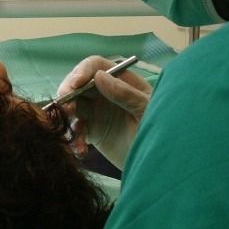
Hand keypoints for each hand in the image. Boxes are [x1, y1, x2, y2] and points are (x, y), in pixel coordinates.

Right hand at [57, 55, 151, 169]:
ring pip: (73, 106)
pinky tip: (81, 149)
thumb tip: (99, 77)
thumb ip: (126, 94)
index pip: (95, 66)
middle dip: (68, 94)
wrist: (160, 161)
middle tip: (66, 109)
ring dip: (67, 117)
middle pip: (78, 84)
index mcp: (121, 80)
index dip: (81, 72)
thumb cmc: (163, 130)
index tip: (73, 86)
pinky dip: (74, 137)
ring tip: (73, 133)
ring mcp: (98, 111)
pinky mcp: (93, 131)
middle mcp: (106, 92)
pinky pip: (76, 129)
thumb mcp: (146, 110)